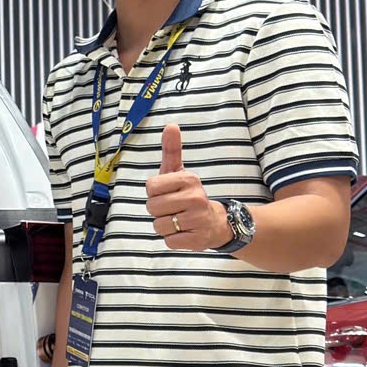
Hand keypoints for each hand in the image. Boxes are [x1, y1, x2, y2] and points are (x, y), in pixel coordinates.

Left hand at [144, 123, 229, 252]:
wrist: (216, 222)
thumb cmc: (189, 195)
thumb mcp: (180, 171)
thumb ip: (172, 150)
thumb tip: (170, 125)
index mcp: (189, 179)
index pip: (150, 186)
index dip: (154, 192)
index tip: (168, 192)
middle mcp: (195, 197)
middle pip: (152, 207)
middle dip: (158, 210)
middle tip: (173, 208)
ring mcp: (198, 220)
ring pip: (159, 226)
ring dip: (165, 226)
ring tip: (179, 220)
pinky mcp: (197, 240)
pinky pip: (168, 241)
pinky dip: (173, 239)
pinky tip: (185, 232)